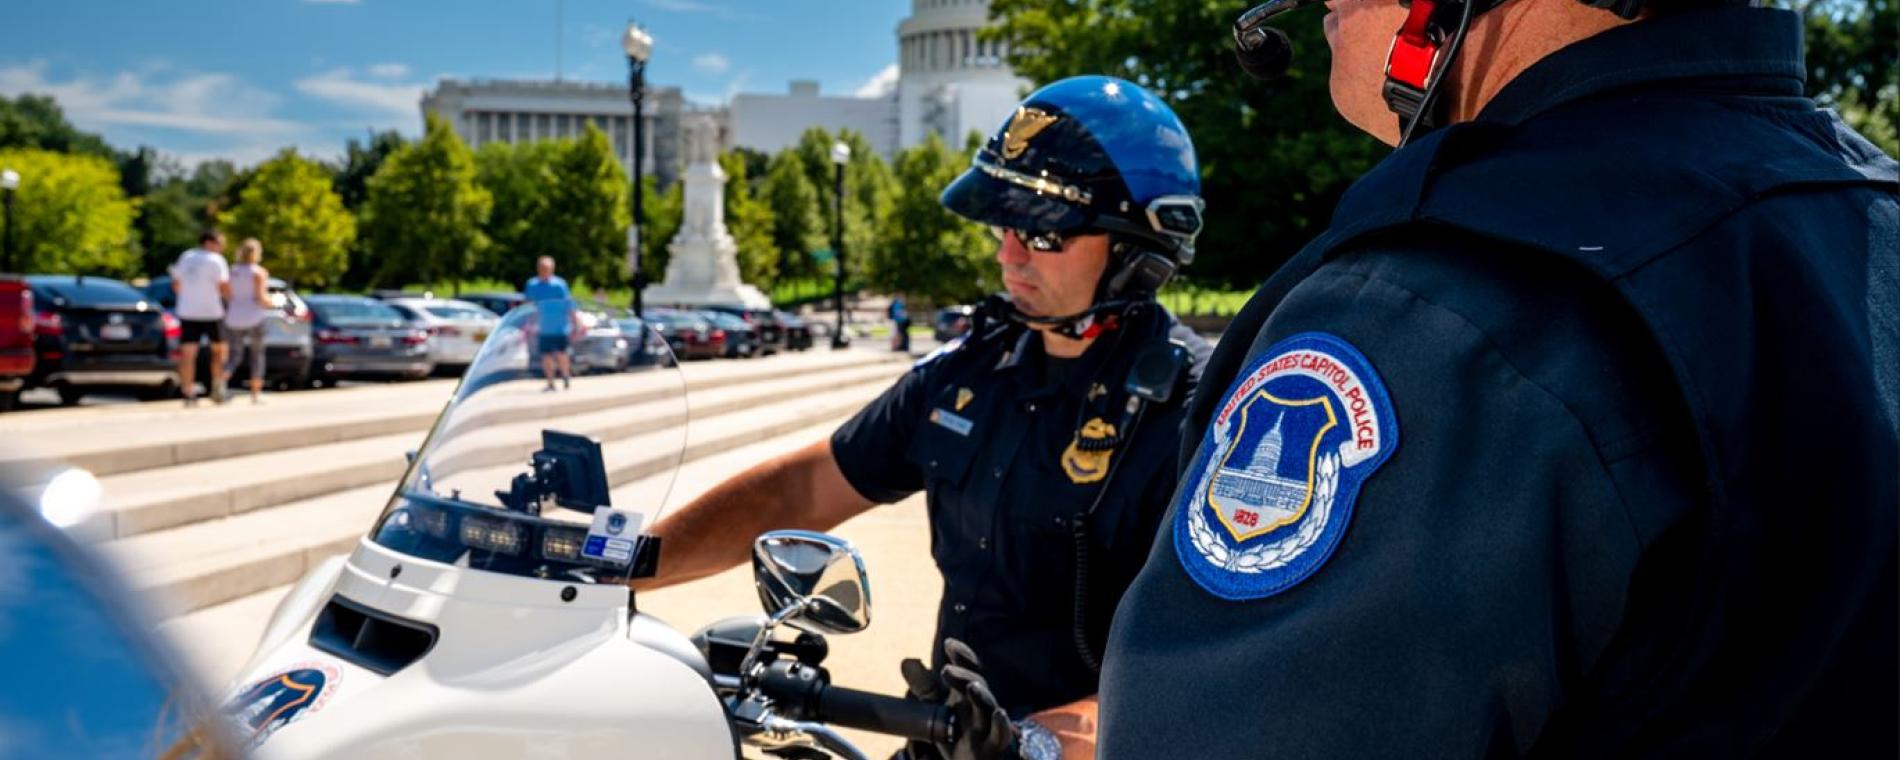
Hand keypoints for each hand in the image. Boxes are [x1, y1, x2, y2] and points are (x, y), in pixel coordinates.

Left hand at [898, 639, 1018, 759]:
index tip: (949, 644)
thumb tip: (907, 661)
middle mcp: (981, 707)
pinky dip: (1002, 725)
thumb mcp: (937, 710)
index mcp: (967, 695)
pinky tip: (999, 713)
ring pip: (989, 708)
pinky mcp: (994, 746)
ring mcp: (989, 726)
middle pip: (977, 685)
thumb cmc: (957, 735)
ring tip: (972, 686)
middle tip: (945, 670)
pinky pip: (1001, 735)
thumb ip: (924, 688)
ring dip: (981, 696)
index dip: (963, 656)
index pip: (969, 670)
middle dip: (963, 676)